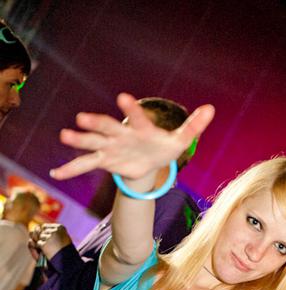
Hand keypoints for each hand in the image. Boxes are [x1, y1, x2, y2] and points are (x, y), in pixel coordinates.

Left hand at [29, 223, 72, 259]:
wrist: (69, 261)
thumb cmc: (64, 251)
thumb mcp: (59, 239)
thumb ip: (47, 233)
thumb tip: (30, 231)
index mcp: (60, 227)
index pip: (44, 226)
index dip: (44, 234)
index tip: (49, 241)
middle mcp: (55, 230)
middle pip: (40, 231)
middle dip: (41, 238)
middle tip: (48, 246)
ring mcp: (49, 237)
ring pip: (38, 237)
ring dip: (40, 243)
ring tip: (49, 249)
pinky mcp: (44, 244)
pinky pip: (38, 244)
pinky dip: (40, 248)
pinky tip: (47, 252)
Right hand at [50, 93, 214, 180]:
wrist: (149, 160)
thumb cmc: (162, 146)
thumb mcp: (179, 140)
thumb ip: (193, 126)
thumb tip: (211, 108)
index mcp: (140, 128)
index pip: (136, 117)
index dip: (131, 109)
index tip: (124, 99)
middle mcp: (121, 134)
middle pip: (107, 126)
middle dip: (95, 123)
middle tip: (82, 118)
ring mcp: (110, 147)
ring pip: (92, 143)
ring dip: (79, 141)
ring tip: (64, 136)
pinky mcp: (104, 161)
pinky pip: (85, 165)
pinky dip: (70, 170)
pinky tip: (55, 174)